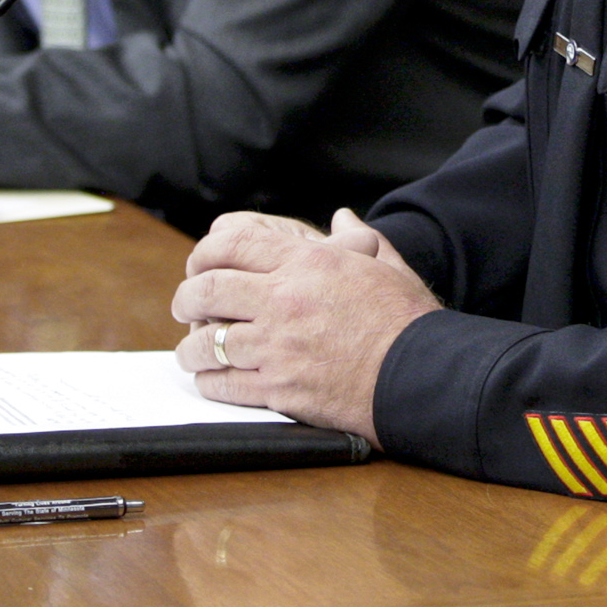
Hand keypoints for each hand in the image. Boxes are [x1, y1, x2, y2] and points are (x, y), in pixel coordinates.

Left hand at [171, 208, 439, 442]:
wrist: (422, 374)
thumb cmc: (408, 319)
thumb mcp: (386, 265)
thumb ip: (359, 238)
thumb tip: (344, 217)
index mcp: (306, 263)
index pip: (232, 244)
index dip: (204, 253)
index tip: (198, 265)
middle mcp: (283, 300)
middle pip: (207, 290)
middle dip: (187, 299)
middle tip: (185, 307)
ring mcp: (276, 346)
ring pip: (207, 342)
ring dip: (192, 347)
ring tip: (192, 351)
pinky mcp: (278, 389)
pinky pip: (224, 383)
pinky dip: (210, 382)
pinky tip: (212, 381)